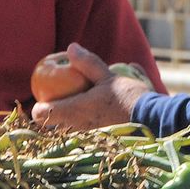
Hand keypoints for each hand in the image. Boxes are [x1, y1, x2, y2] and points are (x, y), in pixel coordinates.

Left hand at [31, 43, 149, 129]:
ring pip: (68, 130)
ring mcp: (88, 136)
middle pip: (52, 126)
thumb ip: (87, 63)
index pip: (42, 114)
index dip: (37, 107)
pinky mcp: (100, 140)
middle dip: (52, 114)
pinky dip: (83, 124)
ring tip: (77, 106)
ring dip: (68, 119)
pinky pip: (84, 132)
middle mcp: (77, 127)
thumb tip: (70, 48)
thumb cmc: (129, 98)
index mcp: (74, 110)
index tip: (41, 98)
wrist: (152, 121)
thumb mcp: (107, 76)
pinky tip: (94, 114)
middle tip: (58, 100)